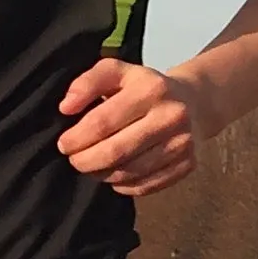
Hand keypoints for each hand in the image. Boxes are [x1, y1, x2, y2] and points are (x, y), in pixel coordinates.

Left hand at [55, 57, 210, 196]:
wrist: (193, 102)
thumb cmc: (144, 88)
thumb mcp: (117, 72)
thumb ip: (87, 83)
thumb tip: (66, 108)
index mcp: (151, 89)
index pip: (103, 122)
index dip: (77, 138)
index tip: (64, 143)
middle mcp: (171, 116)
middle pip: (115, 152)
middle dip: (85, 161)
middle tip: (74, 159)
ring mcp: (182, 143)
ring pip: (129, 173)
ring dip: (101, 175)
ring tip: (92, 166)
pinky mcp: (188, 165)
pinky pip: (145, 186)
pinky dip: (123, 185)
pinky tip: (115, 174)